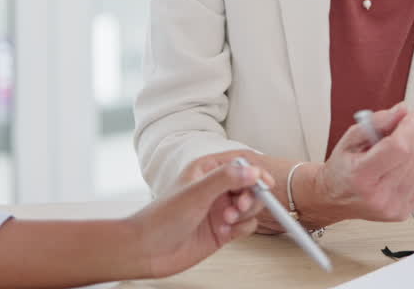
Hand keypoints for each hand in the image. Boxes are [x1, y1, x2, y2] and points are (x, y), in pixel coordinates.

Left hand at [128, 161, 270, 277]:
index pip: (240, 162)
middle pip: (250, 185)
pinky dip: (241, 229)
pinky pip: (246, 225)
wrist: (148, 251)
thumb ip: (225, 179)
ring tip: (228, 220)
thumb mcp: (195, 193)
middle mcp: (215, 188)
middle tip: (241, 205)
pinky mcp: (223, 230)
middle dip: (251, 195)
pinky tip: (225, 233)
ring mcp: (220, 209)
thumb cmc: (162, 218)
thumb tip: (252, 170)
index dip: (255, 171)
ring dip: (245, 213)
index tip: (265, 183)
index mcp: (207, 169)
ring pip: (250, 206)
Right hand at [311, 102, 413, 223]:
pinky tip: (398, 172)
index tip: (408, 116)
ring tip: (388, 161)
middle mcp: (378, 196)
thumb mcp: (350, 139)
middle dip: (404, 140)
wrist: (334, 198)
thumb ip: (376, 122)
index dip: (408, 127)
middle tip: (387, 142)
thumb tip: (402, 111)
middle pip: (410, 155)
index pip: (398, 148)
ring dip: (409, 157)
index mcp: (361, 176)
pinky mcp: (404, 213)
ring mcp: (393, 207)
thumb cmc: (341, 169)